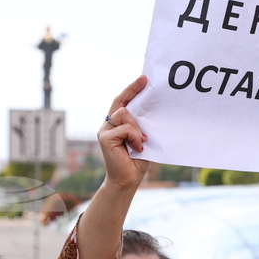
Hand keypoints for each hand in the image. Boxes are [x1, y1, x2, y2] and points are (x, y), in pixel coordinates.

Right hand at [99, 75, 150, 189]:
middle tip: (146, 81)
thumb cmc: (138, 160)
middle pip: (121, 102)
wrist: (129, 179)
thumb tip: (153, 110)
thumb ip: (143, 125)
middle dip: (133, 90)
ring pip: (124, 114)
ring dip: (137, 127)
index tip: (144, 78)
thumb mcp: (143, 138)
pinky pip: (124, 128)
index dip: (132, 89)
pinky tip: (138, 147)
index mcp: (118, 124)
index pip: (123, 102)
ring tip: (142, 141)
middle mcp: (108, 124)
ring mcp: (105, 130)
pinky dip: (135, 136)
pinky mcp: (105, 138)